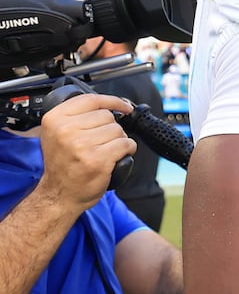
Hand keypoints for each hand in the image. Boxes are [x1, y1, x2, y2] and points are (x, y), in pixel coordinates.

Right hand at [35, 93, 134, 210]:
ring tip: (106, 150)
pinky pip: (126, 144)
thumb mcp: (57, 134)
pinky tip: (117, 155)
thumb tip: (108, 105)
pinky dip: (128, 149)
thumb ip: (75, 117)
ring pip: (118, 130)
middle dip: (111, 128)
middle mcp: (66, 130)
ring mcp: (82, 145)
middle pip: (107, 116)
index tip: (123, 106)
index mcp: (55, 119)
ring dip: (119, 140)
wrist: (59, 194)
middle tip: (101, 142)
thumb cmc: (62, 165)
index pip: (91, 99)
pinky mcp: (98, 160)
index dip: (112, 101)